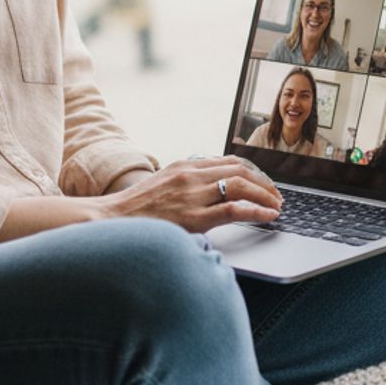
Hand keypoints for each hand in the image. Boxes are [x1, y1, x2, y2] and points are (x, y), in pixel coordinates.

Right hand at [102, 156, 280, 232]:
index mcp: (183, 166)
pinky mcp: (193, 217)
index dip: (252, 170)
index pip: (227, 161)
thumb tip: (207, 193)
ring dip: (265, 194)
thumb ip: (184, 186)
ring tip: (277, 205)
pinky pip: (234, 209)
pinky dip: (257, 210)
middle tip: (276, 194)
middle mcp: (189, 175)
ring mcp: (191, 195)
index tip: (263, 180)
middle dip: (263, 181)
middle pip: (239, 169)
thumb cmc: (132, 213)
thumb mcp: (160, 188)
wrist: (108, 223)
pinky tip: (269, 216)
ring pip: (241, 184)